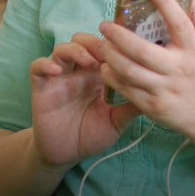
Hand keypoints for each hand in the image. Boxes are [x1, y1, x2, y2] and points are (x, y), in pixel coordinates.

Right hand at [29, 33, 141, 169]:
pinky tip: (57, 71)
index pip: (104, 48)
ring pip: (63, 49)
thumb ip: (131, 107)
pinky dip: (45, 64)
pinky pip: (38, 67)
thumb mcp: (116, 121)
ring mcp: (59, 77)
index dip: (113, 44)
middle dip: (94, 42)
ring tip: (87, 61)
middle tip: (106, 52)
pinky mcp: (42, 87)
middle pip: (83, 41)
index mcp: (97, 75)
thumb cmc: (91, 135)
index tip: (125, 48)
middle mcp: (78, 71)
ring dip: (75, 49)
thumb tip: (156, 93)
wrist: (65, 155)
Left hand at [98, 0, 194, 135]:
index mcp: (194, 50)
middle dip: (119, 36)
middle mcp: (178, 70)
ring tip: (103, 44)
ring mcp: (164, 89)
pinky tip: (106, 66)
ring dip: (111, 56)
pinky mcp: (152, 106)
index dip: (166, 3)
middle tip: (105, 24)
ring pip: (130, 71)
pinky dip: (112, 76)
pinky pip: (127, 89)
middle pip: (143, 51)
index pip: (180, 23)